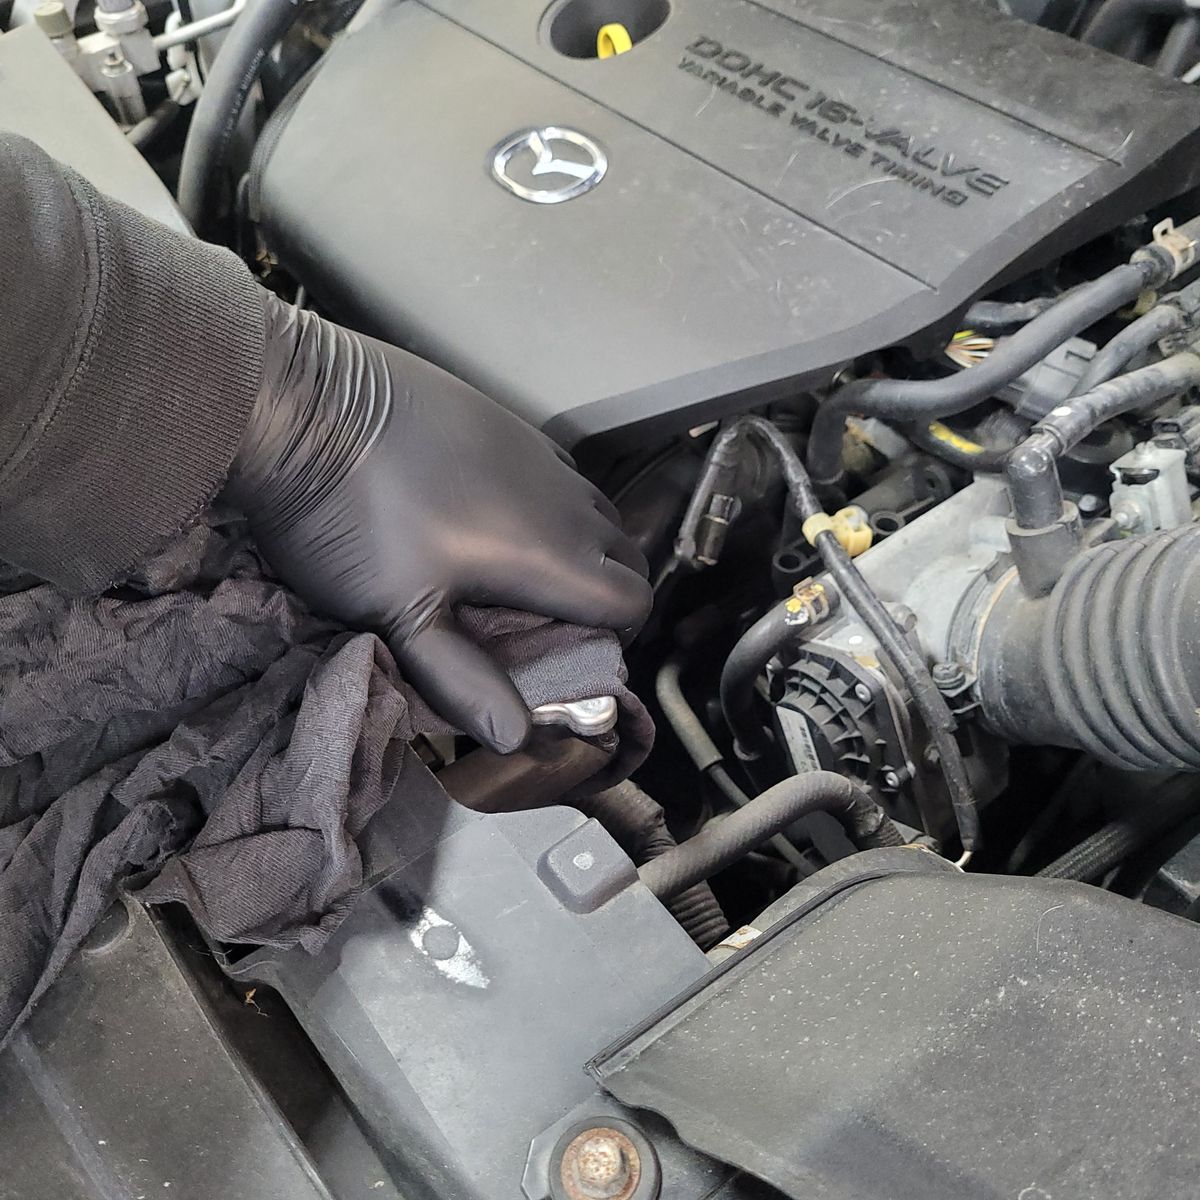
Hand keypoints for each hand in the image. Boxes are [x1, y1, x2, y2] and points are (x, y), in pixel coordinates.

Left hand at [224, 296, 650, 752]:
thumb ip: (462, 679)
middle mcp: (559, 494)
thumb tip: (517, 738)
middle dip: (605, 593)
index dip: (616, 635)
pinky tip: (493, 512)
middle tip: (544, 618)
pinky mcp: (503, 418)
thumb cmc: (348, 518)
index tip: (567, 649)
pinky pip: (559, 470)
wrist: (300, 404)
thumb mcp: (398, 614)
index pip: (632, 599)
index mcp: (546, 550)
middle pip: (627, 554)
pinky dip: (553, 503)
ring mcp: (534, 449)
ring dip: (581, 546)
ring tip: (517, 569)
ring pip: (596, 508)